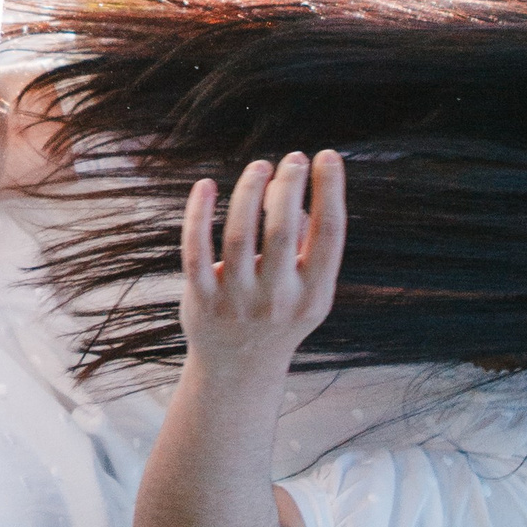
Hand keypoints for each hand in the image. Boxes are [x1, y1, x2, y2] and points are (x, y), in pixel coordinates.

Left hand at [178, 151, 345, 383]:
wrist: (240, 370)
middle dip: (288, 185)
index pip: (329, 233)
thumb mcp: (309, 290)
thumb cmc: (280, 315)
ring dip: (249, 191)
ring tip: (259, 167)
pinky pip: (196, 249)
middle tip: (291, 159)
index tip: (327, 156)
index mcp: (313, 294)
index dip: (331, 189)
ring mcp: (236, 300)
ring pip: (239, 234)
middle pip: (281, 229)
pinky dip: (198, 214)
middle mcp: (277, 298)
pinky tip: (206, 185)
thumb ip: (307, 244)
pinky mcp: (202, 300)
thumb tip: (295, 190)